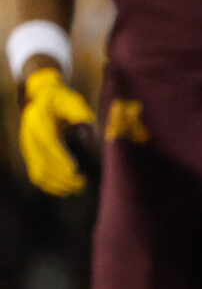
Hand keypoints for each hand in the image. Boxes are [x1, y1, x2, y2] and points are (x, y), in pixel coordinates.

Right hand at [17, 65, 95, 196]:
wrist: (42, 98)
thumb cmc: (62, 100)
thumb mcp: (73, 100)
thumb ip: (81, 113)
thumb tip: (87, 134)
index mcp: (38, 120)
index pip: (48, 142)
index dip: (60, 157)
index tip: (75, 169)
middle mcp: (29, 135)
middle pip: (42, 160)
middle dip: (63, 174)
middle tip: (83, 182)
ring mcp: (27, 147)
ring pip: (38, 172)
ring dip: (58, 184)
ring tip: (79, 188)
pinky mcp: (31, 156)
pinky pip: (36, 175)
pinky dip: (50, 186)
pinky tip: (67, 190)